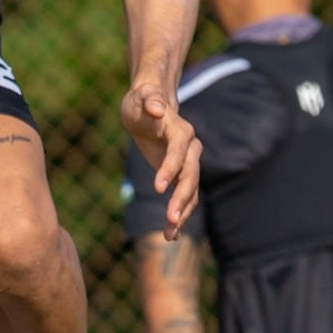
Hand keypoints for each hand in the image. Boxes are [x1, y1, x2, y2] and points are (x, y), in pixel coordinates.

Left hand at [122, 85, 200, 237]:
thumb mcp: (142, 97)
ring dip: (182, 213)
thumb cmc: (143, 100)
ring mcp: (188, 163)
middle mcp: (190, 149)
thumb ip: (150, 100)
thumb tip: (156, 108)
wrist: (150, 106)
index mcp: (181, 131)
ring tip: (169, 235)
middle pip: (190, 176)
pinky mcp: (181, 175)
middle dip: (181, 199)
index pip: (178, 152)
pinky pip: (184, 197)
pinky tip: (170, 234)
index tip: (157, 189)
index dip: (170, 169)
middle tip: (170, 220)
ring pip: (190, 191)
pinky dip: (179, 214)